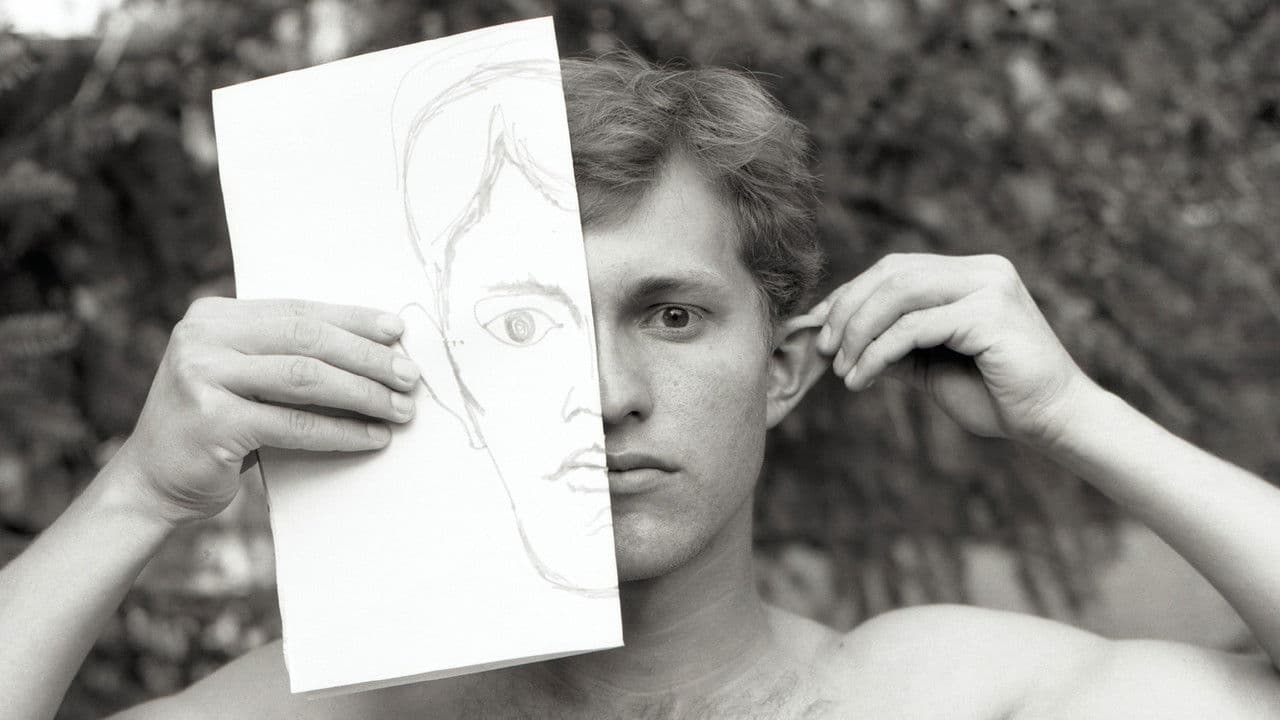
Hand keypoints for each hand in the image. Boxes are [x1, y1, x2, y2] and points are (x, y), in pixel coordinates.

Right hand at [111, 298, 420, 525]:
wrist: (153, 481)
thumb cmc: (217, 425)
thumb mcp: (246, 376)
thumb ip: (289, 354)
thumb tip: (378, 347)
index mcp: (215, 315)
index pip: (299, 310)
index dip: (353, 319)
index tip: (397, 331)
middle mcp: (203, 338)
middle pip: (307, 339)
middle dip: (367, 357)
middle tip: (409, 375)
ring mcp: (202, 377)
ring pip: (306, 378)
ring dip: (363, 394)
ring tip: (400, 408)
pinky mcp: (212, 422)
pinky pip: (294, 424)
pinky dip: (341, 431)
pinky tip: (372, 437)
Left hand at [813, 253, 1091, 445]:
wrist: (1054, 422)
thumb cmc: (997, 396)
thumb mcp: (931, 365)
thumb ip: (893, 344)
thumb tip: (836, 339)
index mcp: (971, 273)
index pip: (895, 269)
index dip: (850, 295)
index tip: (821, 329)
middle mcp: (983, 270)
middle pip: (891, 274)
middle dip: (848, 311)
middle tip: (825, 351)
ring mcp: (989, 287)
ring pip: (898, 294)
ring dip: (859, 333)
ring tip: (842, 369)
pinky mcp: (990, 314)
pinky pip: (913, 327)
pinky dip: (878, 353)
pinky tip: (861, 379)